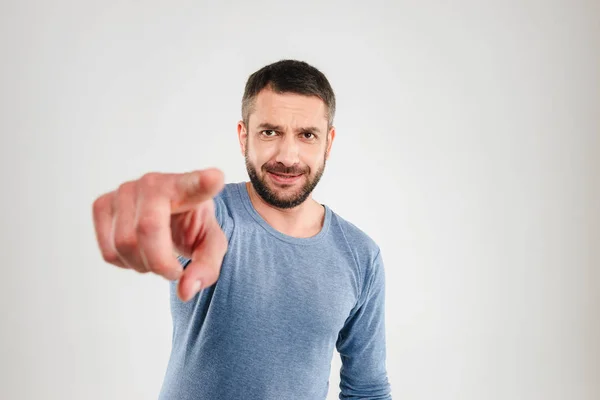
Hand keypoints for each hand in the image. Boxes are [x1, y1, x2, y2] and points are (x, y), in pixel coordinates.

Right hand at [92, 168, 226, 301]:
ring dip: (143, 265)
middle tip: (173, 269)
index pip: (194, 184)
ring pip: (123, 243)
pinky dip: (125, 263)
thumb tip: (185, 290)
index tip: (215, 178)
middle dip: (159, 262)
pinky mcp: (102, 204)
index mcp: (188, 188)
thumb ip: (206, 267)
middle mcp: (154, 182)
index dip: (202, 182)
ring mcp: (124, 190)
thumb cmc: (191, 225)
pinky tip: (139, 250)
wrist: (168, 215)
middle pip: (147, 229)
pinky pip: (109, 251)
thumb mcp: (210, 244)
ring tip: (157, 255)